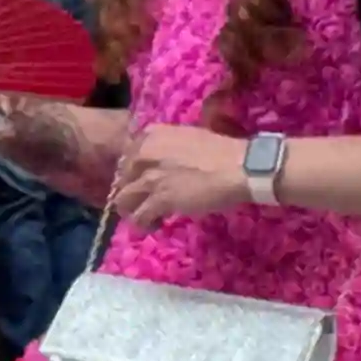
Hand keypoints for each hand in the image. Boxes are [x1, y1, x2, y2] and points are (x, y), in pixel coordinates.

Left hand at [105, 122, 247, 228]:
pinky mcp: (159, 199)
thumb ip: (168, 148)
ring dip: (134, 211)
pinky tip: (155, 225)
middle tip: (147, 203)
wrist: (239, 166)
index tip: (146, 184)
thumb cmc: (222, 151)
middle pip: (122, 179)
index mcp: (151, 135)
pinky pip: (139, 216)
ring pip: (124, 200)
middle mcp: (144, 153)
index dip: (134, 174)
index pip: (127, 158)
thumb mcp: (187, 138)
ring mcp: (150, 177)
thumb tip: (163, 164)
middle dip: (132, 193)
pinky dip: (144, 224)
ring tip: (148, 217)